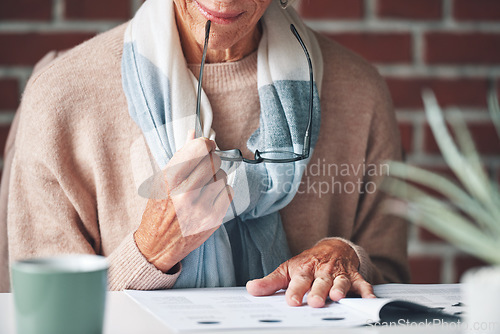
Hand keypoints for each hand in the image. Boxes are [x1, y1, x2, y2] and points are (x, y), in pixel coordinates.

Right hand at [134, 130, 233, 272]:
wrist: (158, 245)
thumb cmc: (158, 210)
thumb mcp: (161, 180)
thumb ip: (180, 156)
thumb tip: (194, 133)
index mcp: (169, 180)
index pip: (199, 148)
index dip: (205, 144)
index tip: (206, 145)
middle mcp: (185, 194)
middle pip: (213, 160)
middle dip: (210, 159)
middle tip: (203, 166)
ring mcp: (201, 208)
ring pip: (222, 175)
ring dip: (216, 176)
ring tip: (203, 185)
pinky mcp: (213, 219)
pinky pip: (228, 191)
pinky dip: (221, 191)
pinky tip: (209, 197)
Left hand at [246, 239, 374, 307]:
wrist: (333, 248)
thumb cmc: (308, 263)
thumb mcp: (288, 269)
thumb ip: (271, 282)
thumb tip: (251, 289)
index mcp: (304, 270)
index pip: (298, 281)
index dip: (295, 291)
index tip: (291, 301)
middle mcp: (322, 272)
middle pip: (320, 282)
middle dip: (318, 292)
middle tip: (314, 302)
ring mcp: (339, 274)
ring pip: (340, 282)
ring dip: (339, 289)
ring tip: (337, 297)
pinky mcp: (354, 277)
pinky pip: (363, 284)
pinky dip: (367, 292)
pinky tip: (370, 299)